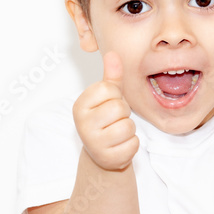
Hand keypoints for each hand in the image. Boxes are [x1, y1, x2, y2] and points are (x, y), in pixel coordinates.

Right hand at [72, 51, 138, 170]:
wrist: (102, 153)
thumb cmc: (105, 121)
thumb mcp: (106, 98)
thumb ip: (111, 77)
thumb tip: (113, 54)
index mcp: (80, 106)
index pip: (107, 88)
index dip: (115, 95)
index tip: (108, 104)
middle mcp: (82, 125)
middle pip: (119, 108)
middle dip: (123, 113)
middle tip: (114, 120)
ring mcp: (94, 143)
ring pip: (128, 126)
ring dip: (128, 129)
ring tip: (117, 133)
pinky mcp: (108, 158)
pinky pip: (133, 144)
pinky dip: (131, 144)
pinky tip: (120, 145)